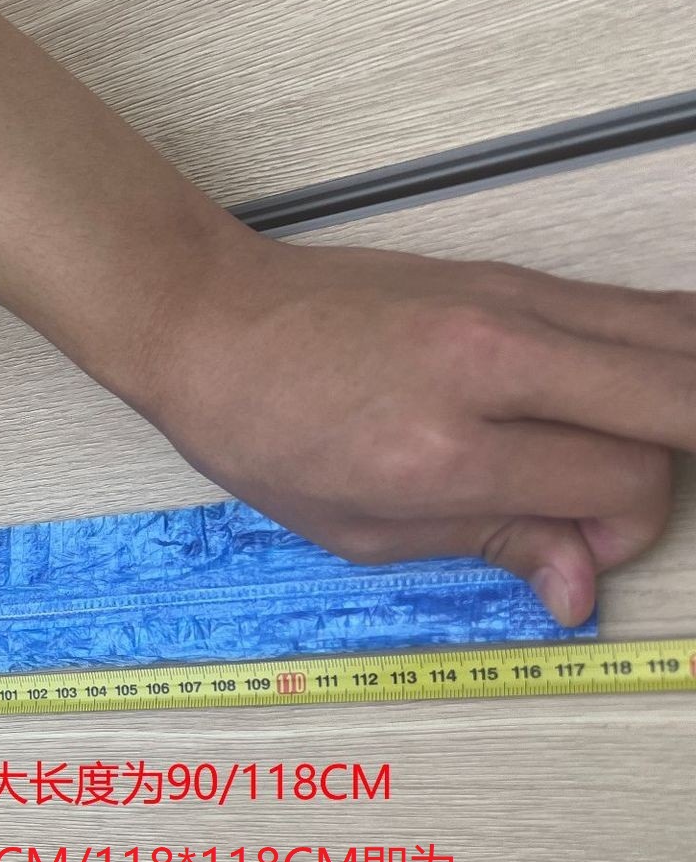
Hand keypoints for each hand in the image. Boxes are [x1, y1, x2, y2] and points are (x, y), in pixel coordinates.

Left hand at [139, 236, 691, 625]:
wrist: (212, 323)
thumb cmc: (265, 435)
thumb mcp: (360, 530)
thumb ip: (488, 545)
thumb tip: (580, 586)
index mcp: (445, 448)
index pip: (624, 482)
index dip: (625, 532)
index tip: (578, 548)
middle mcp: (492, 364)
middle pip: (682, 401)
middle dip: (678, 467)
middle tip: (619, 504)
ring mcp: (508, 304)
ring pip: (681, 335)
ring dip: (680, 403)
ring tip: (634, 450)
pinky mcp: (510, 274)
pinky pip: (634, 305)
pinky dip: (662, 353)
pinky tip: (631, 399)